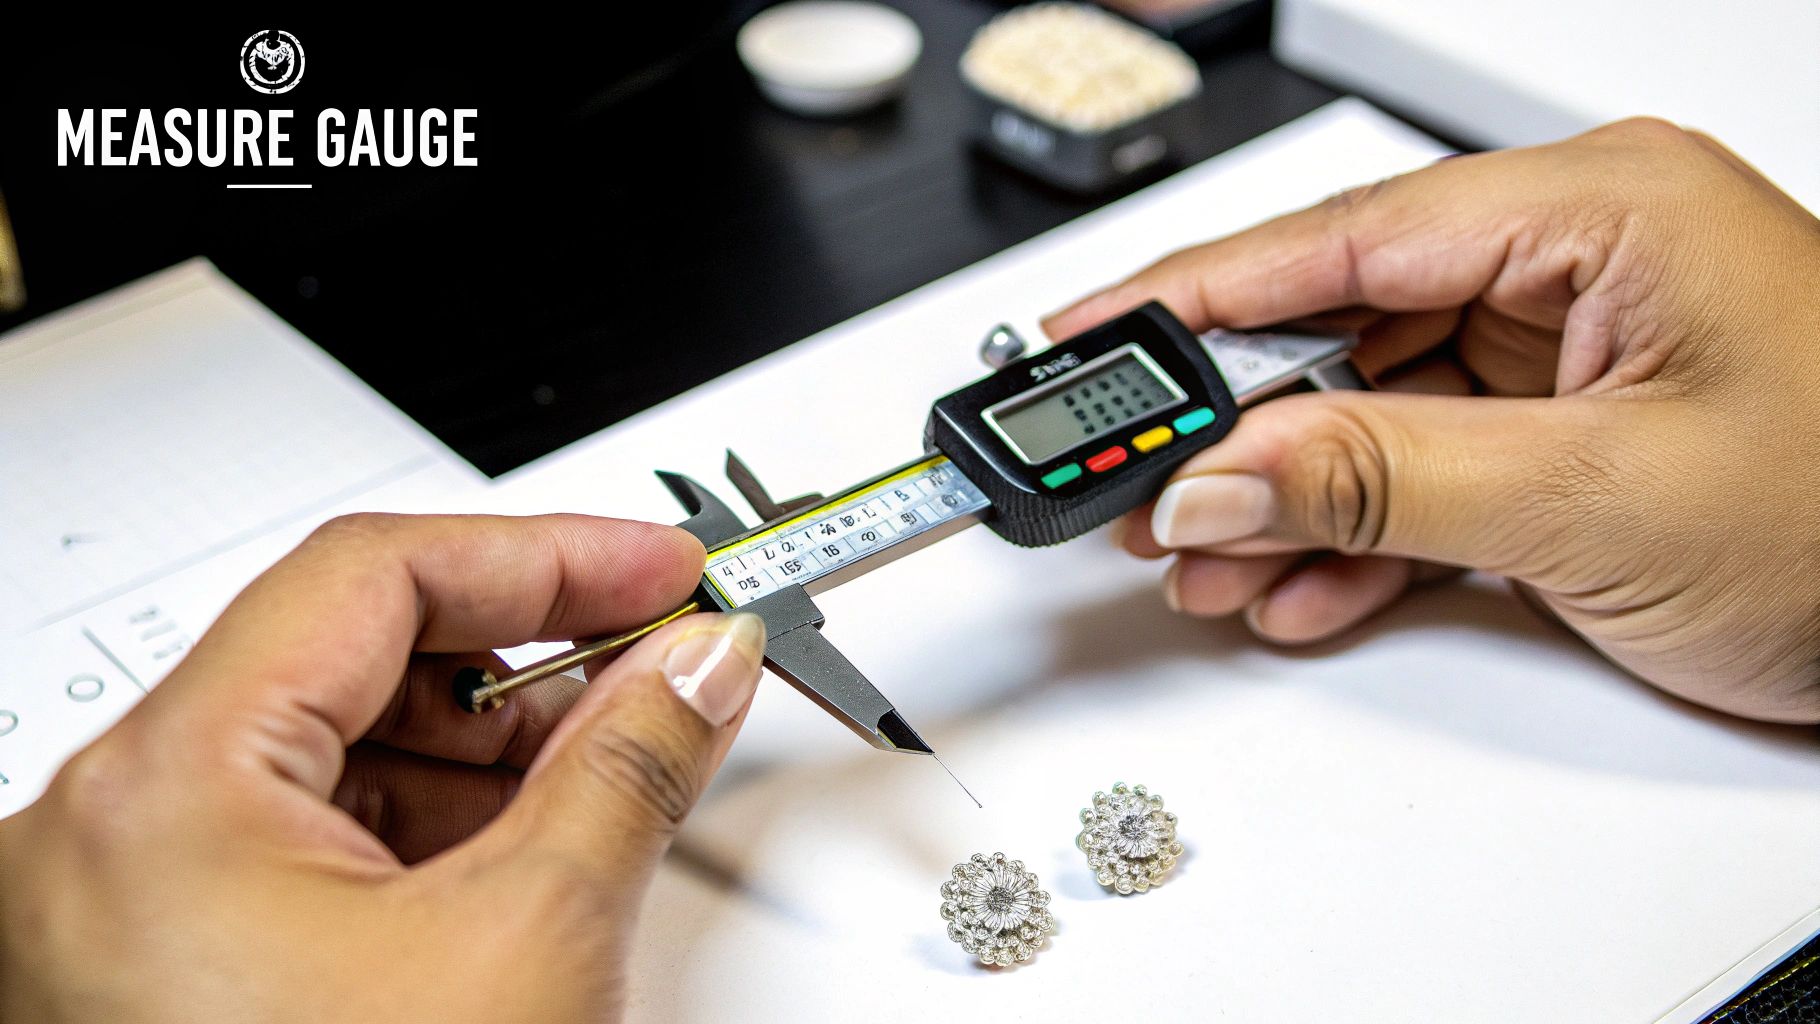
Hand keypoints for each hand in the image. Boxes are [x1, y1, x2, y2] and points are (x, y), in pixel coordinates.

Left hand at [0, 513, 767, 1021]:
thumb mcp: (532, 942)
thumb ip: (631, 763)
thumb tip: (697, 663)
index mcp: (160, 794)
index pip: (373, 576)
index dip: (542, 553)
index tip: (657, 567)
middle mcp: (111, 833)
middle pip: (348, 654)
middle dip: (527, 651)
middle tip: (660, 651)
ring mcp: (134, 901)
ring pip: (337, 746)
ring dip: (492, 741)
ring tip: (619, 754)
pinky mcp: (177, 959)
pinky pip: (319, 832)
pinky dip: (439, 819)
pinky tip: (537, 836)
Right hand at [1046, 118, 1819, 722]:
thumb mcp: (1593, 501)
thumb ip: (1377, 482)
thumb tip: (1217, 479)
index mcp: (1599, 208)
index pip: (1340, 239)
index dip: (1193, 293)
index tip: (1090, 338)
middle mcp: (1579, 260)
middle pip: (1343, 326)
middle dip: (1236, 425)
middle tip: (1136, 483)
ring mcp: (1573, 350)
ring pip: (1374, 410)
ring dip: (1289, 498)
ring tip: (1208, 564)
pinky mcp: (1573, 433)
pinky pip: (1429, 469)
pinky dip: (1362, 536)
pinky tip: (1302, 589)